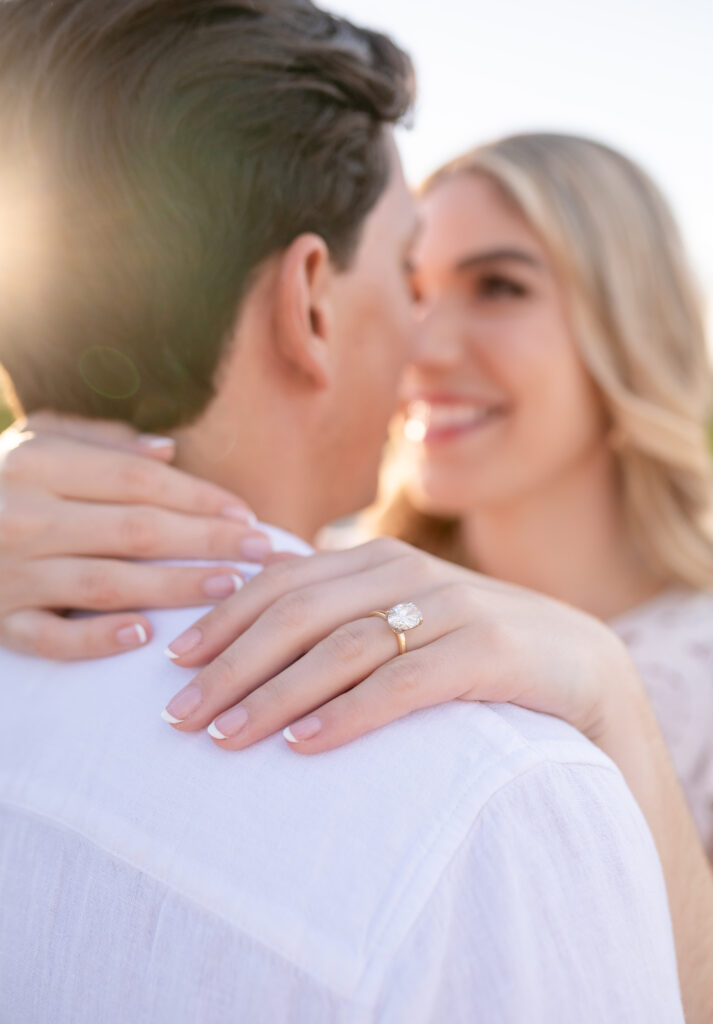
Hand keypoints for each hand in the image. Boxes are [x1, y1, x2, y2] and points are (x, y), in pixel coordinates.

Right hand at [0, 412, 273, 658]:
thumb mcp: (34, 440)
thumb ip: (99, 442)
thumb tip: (169, 452)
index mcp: (37, 464)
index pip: (140, 483)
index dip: (200, 498)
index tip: (245, 513)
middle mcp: (25, 516)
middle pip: (138, 531)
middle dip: (208, 541)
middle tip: (262, 551)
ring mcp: (10, 573)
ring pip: (108, 584)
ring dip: (175, 588)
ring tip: (229, 587)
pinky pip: (50, 638)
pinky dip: (96, 639)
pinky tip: (144, 636)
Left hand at [161, 537, 640, 752]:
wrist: (579, 664)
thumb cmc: (471, 645)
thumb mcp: (403, 615)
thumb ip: (342, 610)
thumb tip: (253, 623)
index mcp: (377, 557)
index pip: (281, 580)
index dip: (223, 617)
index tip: (172, 662)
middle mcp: (406, 572)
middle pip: (298, 613)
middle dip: (231, 664)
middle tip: (178, 715)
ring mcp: (449, 607)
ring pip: (342, 648)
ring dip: (276, 695)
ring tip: (226, 738)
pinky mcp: (486, 651)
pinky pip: (404, 683)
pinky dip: (349, 714)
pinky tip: (306, 745)